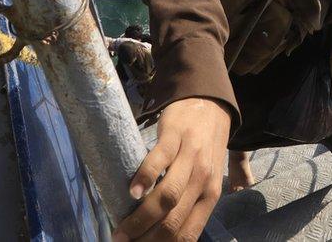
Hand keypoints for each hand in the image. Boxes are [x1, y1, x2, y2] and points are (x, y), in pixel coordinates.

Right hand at [114, 97, 231, 240]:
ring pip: (166, 196)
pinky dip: (144, 179)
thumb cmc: (206, 146)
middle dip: (146, 238)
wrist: (210, 103)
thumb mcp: (208, 178)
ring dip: (141, 218)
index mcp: (210, 195)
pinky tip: (131, 192)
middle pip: (174, 220)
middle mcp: (203, 180)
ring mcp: (190, 157)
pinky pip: (159, 161)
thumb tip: (175, 234)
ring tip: (120, 229)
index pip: (187, 233)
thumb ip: (195, 203)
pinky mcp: (175, 137)